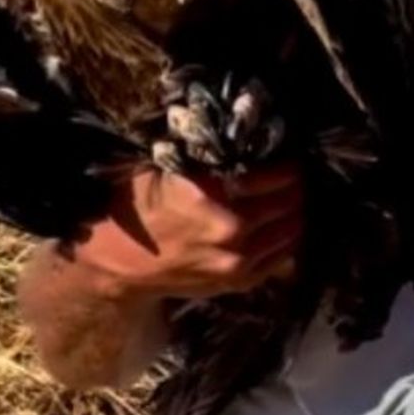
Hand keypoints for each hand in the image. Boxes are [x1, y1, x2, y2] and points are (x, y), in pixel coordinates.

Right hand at [71, 164, 303, 302]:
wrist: (116, 261)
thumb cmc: (139, 205)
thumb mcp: (167, 167)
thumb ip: (209, 156)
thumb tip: (251, 133)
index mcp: (210, 194)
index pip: (273, 175)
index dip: (288, 164)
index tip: (290, 156)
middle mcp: (229, 229)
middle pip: (289, 201)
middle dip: (296, 185)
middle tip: (295, 175)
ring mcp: (236, 260)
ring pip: (292, 229)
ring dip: (295, 210)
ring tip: (292, 197)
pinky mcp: (238, 281)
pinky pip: (282, 257)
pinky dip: (288, 238)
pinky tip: (283, 224)